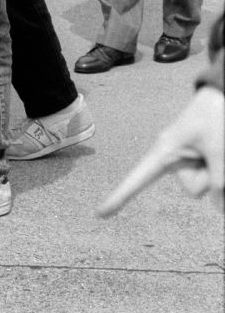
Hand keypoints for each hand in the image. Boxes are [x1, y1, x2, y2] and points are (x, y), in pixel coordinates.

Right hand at [96, 86, 224, 215]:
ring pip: (203, 186)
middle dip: (209, 178)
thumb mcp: (217, 148)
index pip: (138, 179)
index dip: (119, 197)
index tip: (100, 214)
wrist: (220, 97)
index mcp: (164, 151)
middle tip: (215, 152)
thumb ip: (218, 179)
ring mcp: (183, 161)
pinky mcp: (193, 161)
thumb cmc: (213, 116)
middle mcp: (170, 158)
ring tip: (217, 146)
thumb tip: (218, 206)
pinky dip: (215, 169)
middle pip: (193, 189)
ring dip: (215, 171)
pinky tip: (217, 151)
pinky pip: (207, 179)